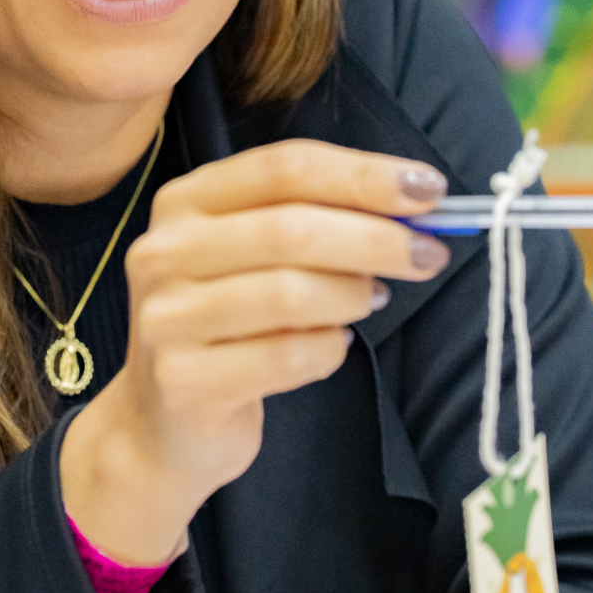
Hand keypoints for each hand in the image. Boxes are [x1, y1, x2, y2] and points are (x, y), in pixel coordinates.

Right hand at [61, 140, 448, 589]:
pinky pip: (286, 356)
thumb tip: (416, 206)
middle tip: (428, 256)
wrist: (163, 425)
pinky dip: (329, 350)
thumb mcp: (254, 257)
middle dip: (375, 238)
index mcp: (184, 202)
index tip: (427, 189)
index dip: (363, 175)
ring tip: (370, 302)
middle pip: (291, 228)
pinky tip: (331, 346)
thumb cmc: (228, 327)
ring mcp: (167, 317)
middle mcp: (164, 251)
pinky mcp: (184, 380)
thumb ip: (317, 222)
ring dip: (352, 296)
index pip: (283, 168)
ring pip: (291, 293)